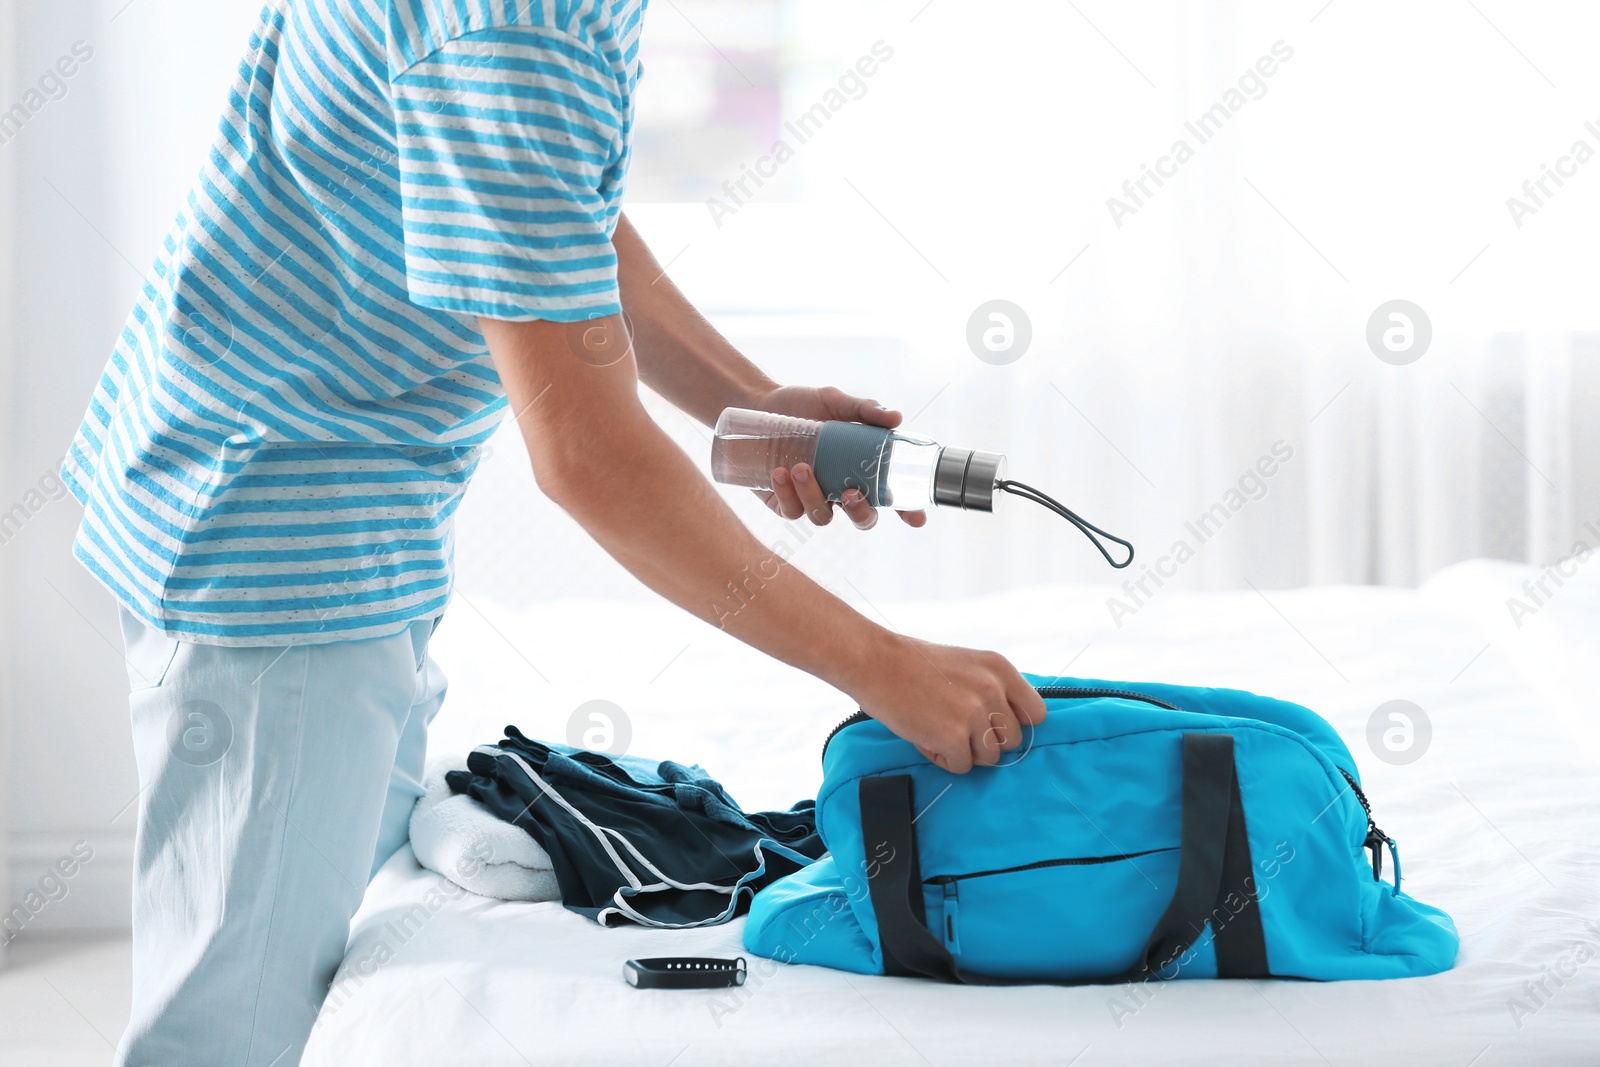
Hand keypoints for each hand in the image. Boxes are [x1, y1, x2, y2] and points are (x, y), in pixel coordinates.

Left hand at [746, 385, 927, 530]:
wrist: (757, 406)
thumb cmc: (802, 405)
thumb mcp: (834, 401)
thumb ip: (864, 409)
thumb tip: (896, 417)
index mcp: (861, 469)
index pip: (891, 495)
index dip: (908, 511)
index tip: (916, 518)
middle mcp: (840, 490)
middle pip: (863, 519)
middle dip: (861, 512)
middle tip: (850, 492)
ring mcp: (813, 499)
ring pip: (823, 517)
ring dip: (815, 496)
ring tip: (802, 467)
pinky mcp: (784, 504)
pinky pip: (792, 511)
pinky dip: (788, 494)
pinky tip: (779, 473)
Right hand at [852, 636, 1046, 773]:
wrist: (875, 662)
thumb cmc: (914, 664)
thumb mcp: (967, 664)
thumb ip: (992, 689)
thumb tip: (1007, 724)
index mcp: (1000, 669)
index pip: (1036, 714)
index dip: (1014, 725)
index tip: (993, 725)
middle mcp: (993, 690)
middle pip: (1013, 741)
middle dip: (986, 741)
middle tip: (956, 728)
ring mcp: (975, 714)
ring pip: (990, 757)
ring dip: (965, 752)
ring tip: (938, 731)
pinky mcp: (953, 736)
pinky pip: (962, 766)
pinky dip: (944, 759)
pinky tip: (926, 739)